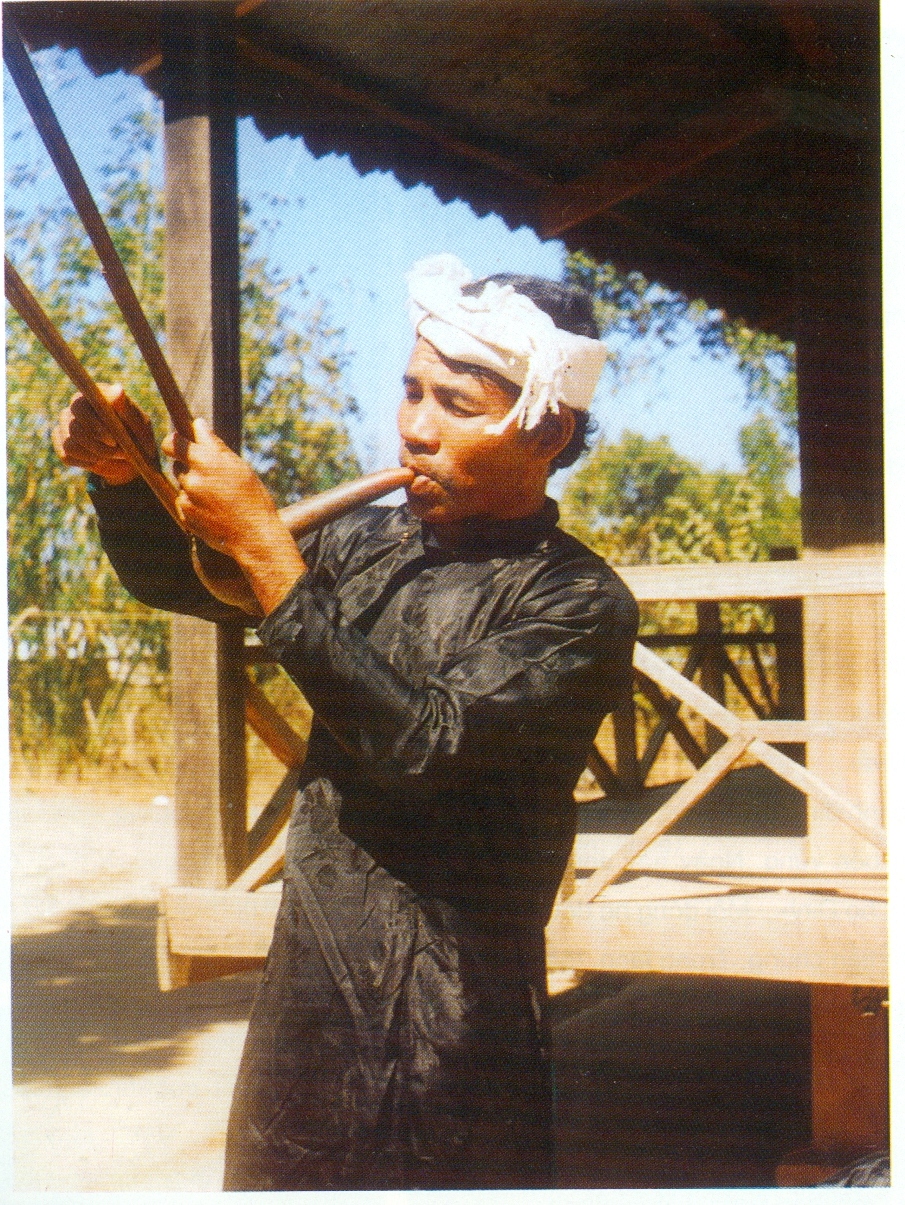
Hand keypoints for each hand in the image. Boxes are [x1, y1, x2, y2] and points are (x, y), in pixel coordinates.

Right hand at [52, 385, 157, 485]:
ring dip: (95, 455)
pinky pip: (67, 456)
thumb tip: (117, 390)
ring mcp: (66, 426)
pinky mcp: (63, 445)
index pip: (79, 405)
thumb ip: (127, 408)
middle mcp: (75, 409)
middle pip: (73, 428)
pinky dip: (87, 462)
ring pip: (70, 444)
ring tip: (114, 455)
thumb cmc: (138, 437)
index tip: (113, 441)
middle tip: (120, 453)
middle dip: (98, 446)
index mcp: (92, 397)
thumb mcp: (139, 423)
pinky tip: (100, 460)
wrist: (133, 459)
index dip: (93, 425)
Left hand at [162, 418, 305, 613]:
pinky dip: (194, 503)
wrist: (254, 536)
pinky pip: (183, 501)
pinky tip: (214, 511)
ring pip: (182, 481)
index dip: (176, 441)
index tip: (180, 442)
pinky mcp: (184, 514)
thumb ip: (215, 445)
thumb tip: (198, 424)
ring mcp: (187, 496)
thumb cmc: (253, 499)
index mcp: (208, 459)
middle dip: (186, 461)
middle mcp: (194, 476)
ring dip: (193, 484)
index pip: (174, 441)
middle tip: (205, 471)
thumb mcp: (240, 468)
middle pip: (176, 461)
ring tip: (218, 496)